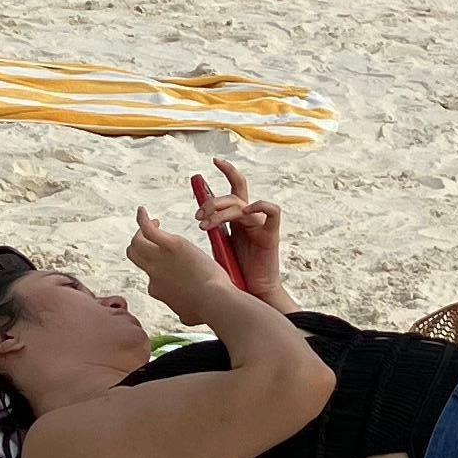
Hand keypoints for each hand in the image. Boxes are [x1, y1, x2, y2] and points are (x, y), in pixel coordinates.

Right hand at [126, 206, 232, 322]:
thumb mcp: (188, 315)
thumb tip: (184, 315)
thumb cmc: (207, 309)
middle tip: (151, 237)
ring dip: (141, 232)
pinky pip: (148, 229)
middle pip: (134, 255)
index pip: (150, 277)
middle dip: (139, 245)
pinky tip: (142, 210)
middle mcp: (153, 274)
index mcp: (158, 290)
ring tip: (156, 223)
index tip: (173, 265)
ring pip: (137, 243)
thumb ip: (182, 310)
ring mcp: (160, 259)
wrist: (214, 300)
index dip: (158, 271)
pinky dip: (142, 219)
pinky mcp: (171, 245)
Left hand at [195, 161, 282, 298]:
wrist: (251, 294)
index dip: (226, 170)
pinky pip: (271, 211)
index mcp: (237, 219)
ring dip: (221, 211)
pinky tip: (246, 213)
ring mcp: (261, 225)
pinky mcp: (271, 235)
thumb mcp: (216, 249)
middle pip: (235, 192)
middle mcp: (250, 217)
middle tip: (198, 215)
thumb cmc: (234, 275)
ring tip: (205, 225)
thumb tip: (185, 224)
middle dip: (213, 200)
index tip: (211, 163)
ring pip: (242, 204)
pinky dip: (260, 207)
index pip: (233, 187)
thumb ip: (208, 233)